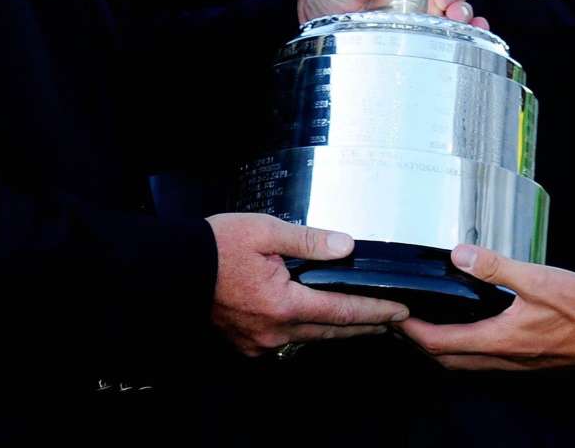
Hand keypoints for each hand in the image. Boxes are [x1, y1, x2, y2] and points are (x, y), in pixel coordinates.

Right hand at [206, 213, 409, 355]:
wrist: (175, 269)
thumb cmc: (217, 247)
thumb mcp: (266, 232)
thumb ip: (309, 240)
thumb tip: (346, 246)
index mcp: (284, 303)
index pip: (342, 310)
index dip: (375, 311)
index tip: (399, 312)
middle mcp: (275, 331)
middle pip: (331, 332)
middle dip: (365, 326)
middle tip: (393, 323)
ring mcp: (260, 342)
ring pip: (310, 338)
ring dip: (338, 330)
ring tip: (362, 324)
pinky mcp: (247, 343)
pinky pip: (285, 341)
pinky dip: (306, 332)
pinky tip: (315, 324)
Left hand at [401, 244, 574, 371]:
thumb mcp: (537, 278)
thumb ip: (495, 268)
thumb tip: (460, 256)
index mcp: (501, 340)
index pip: (441, 343)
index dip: (414, 332)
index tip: (396, 317)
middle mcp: (506, 360)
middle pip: (449, 361)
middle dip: (422, 345)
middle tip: (405, 323)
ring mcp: (519, 365)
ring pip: (468, 365)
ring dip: (445, 350)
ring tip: (432, 326)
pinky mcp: (531, 362)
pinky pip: (489, 363)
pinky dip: (470, 350)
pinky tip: (474, 331)